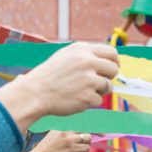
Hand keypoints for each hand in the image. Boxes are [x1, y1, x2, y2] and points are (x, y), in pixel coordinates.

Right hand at [0, 42, 119, 129]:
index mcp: (82, 50)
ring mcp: (88, 79)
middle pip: (114, 69)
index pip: (112, 53)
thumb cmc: (52, 75)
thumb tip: (110, 59)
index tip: (111, 69)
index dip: (115, 62)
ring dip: (100, 91)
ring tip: (83, 90)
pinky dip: (90, 102)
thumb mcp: (67, 56)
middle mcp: (87, 62)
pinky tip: (76, 98)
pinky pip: (99, 100)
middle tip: (98, 82)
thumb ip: (87, 55)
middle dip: (110, 77)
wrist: (36, 92)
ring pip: (109, 86)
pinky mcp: (88, 96)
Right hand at [16, 130, 90, 151]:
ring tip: (83, 148)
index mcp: (62, 127)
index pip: (78, 124)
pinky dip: (86, 150)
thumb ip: (64, 134)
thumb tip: (76, 136)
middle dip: (87, 137)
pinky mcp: (72, 148)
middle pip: (84, 130)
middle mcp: (66, 131)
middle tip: (85, 143)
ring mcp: (69, 139)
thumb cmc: (47, 150)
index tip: (91, 132)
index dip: (85, 128)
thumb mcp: (54, 136)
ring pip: (88, 137)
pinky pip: (86, 147)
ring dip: (87, 144)